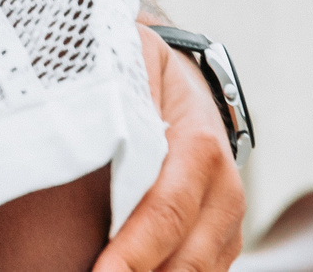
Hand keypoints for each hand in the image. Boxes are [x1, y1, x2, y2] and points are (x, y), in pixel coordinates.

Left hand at [94, 24, 245, 271]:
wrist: (186, 85)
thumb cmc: (142, 72)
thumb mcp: (129, 61)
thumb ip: (115, 95)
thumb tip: (85, 132)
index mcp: (199, 148)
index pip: (165, 212)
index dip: (133, 253)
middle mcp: (224, 190)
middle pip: (186, 260)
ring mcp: (227, 221)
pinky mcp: (222, 241)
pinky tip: (122, 271)